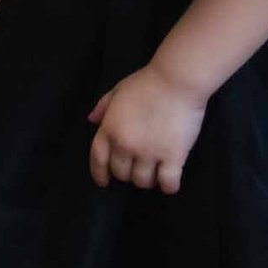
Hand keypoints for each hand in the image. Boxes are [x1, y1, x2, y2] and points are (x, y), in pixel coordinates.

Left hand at [88, 63, 207, 191]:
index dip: (99, 173)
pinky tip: (169, 182)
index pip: (98, 159)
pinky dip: (168, 186)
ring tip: (154, 173)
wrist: (175, 81)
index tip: (103, 181)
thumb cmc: (146, 83)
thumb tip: (92, 121)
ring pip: (142, 181)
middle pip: (121, 173)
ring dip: (147, 180)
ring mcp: (149, 152)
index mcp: (109, 129)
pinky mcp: (173, 156)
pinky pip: (168, 183)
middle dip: (127, 174)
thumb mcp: (117, 92)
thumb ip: (103, 108)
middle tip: (137, 168)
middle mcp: (125, 144)